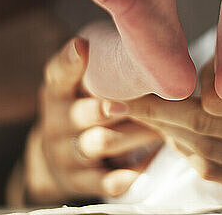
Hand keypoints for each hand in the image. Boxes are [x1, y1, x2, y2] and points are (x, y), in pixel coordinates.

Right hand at [23, 37, 161, 204]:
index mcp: (57, 91)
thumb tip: (148, 40)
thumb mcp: (79, 84)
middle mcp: (57, 121)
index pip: (58, 73)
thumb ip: (100, 64)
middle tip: (158, 98)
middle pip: (89, 111)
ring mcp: (66, 154)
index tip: (84, 46)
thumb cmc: (83, 108)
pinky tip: (151, 162)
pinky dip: (131, 172)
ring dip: (138, 134)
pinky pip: (106, 180)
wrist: (57, 159)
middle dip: (127, 105)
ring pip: (102, 142)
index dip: (70, 61)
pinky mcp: (79, 181)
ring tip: (165, 126)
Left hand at [123, 24, 221, 195]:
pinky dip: (185, 149)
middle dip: (157, 114)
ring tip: (132, 113)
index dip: (188, 88)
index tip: (156, 77)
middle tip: (115, 102)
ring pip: (202, 152)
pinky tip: (168, 131)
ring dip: (165, 132)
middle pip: (204, 129)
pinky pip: (212, 169)